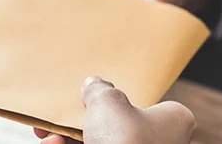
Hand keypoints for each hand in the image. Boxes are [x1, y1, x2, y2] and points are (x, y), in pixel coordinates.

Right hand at [35, 77, 195, 143]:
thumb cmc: (126, 140)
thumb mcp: (108, 103)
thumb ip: (99, 90)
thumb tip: (93, 84)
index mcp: (174, 120)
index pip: (146, 104)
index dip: (116, 101)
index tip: (90, 98)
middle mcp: (162, 141)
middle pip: (114, 126)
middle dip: (79, 123)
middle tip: (60, 118)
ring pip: (99, 143)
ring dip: (69, 139)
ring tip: (47, 136)